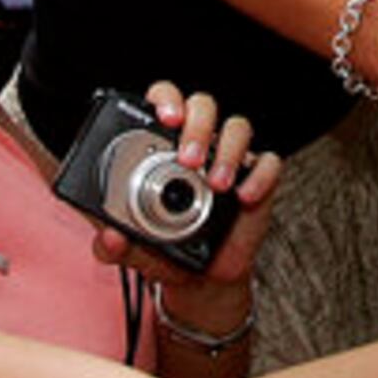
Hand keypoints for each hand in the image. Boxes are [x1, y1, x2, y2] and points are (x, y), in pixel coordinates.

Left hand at [105, 78, 284, 298]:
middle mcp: (199, 144)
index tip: (165, 117)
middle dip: (197, 125)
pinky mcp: (257, 178)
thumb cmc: (164, 250)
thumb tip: (109, 236)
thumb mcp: (133, 248)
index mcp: (162, 147)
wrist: (200, 278)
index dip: (166, 98)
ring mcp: (230, 158)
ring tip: (216, 184)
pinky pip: (268, 163)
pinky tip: (244, 197)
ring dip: (227, 150)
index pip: (165, 101)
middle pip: (202, 106)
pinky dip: (259, 175)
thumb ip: (112, 244)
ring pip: (238, 126)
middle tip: (188, 158)